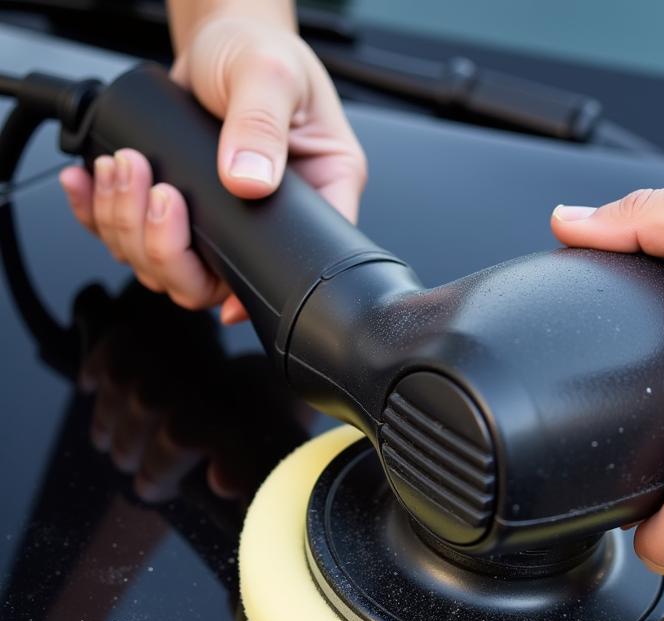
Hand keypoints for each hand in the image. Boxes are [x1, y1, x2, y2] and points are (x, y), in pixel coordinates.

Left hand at [59, 14, 365, 323]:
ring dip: (128, 226)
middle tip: (159, 193)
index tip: (224, 291)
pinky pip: (132, 237)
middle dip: (169, 249)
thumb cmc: (258, 50)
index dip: (256, 292)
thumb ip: (261, 125)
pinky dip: (100, 215)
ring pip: (167, 266)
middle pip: (214, 284)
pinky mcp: (180, 208)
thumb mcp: (269, 76)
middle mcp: (267, 220)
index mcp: (317, 197)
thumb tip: (248, 181)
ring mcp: (219, 221)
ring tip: (124, 168)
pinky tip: (93, 183)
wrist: (221, 33)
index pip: (298, 264)